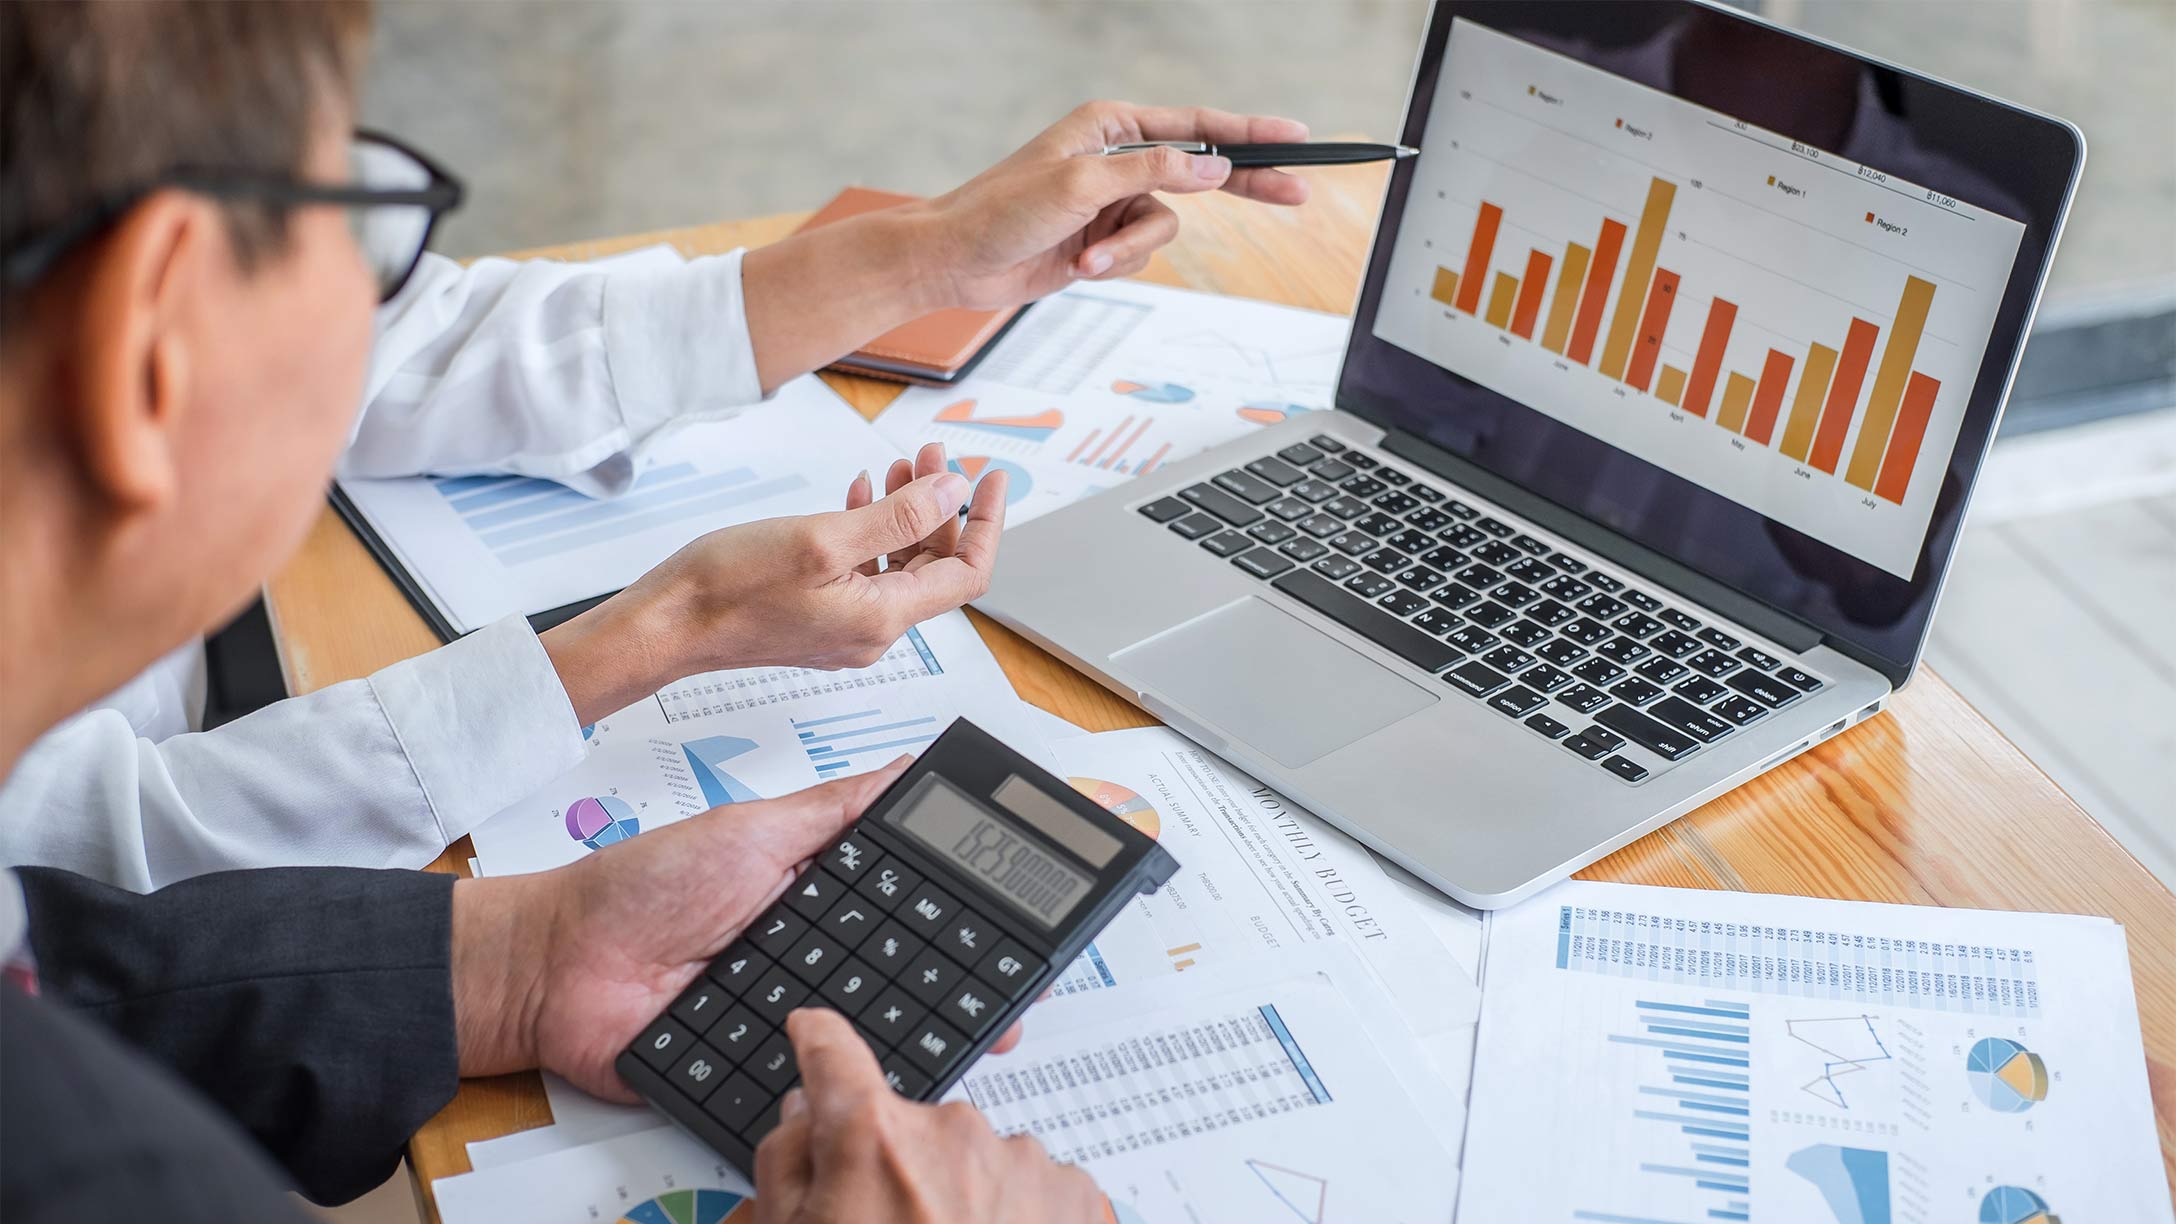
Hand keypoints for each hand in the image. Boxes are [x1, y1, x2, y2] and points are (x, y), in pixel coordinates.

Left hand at [449, 761, 1025, 1099]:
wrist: (555, 968)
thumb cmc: (641, 887)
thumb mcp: (750, 830)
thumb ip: (834, 809)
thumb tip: (909, 768)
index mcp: (820, 898)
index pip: (909, 911)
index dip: (960, 921)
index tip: (1017, 926)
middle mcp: (813, 959)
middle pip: (903, 981)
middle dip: (959, 991)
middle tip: (1014, 999)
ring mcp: (789, 1018)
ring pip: (870, 1035)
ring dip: (913, 1039)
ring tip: (977, 1041)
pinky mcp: (758, 1073)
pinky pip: (816, 1082)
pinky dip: (847, 1083)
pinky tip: (890, 1081)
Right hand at [538, 444, 1004, 723]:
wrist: (666, 625)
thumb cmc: (728, 588)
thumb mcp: (823, 539)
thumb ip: (897, 519)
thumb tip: (953, 495)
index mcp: (882, 618)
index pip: (965, 572)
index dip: (986, 522)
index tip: (992, 479)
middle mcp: (871, 631)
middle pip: (934, 565)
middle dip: (941, 505)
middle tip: (932, 455)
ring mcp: (844, 627)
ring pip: (898, 565)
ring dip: (906, 513)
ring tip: (899, 466)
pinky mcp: (817, 617)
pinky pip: (864, 573)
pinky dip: (871, 531)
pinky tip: (858, 495)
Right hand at [753, 1009, 1103, 1223]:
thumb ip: (788, 1168)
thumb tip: (806, 1113)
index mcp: (873, 1140)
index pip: (833, 1054)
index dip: (817, 1044)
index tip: (813, 1034)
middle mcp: (954, 1133)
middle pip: (910, 1130)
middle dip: (898, 1173)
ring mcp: (1024, 1163)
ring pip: (977, 1163)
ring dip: (963, 1203)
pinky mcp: (1077, 1199)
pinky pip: (1033, 1193)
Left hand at [918, 101, 1311, 309]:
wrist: (956, 262)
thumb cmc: (1001, 211)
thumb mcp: (1081, 183)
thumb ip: (1153, 171)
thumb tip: (1212, 167)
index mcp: (1111, 126)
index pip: (1198, 126)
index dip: (1251, 132)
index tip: (1296, 137)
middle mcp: (1116, 158)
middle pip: (1201, 172)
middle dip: (1240, 187)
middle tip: (1294, 195)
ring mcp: (1111, 201)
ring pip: (1164, 227)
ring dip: (1129, 250)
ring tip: (1088, 257)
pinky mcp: (1103, 239)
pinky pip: (1140, 255)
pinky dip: (1115, 266)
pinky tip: (1078, 267)